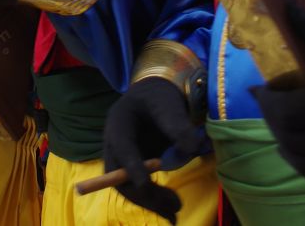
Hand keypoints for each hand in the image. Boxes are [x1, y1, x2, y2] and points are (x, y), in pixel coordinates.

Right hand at [103, 78, 204, 222]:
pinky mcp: (134, 167)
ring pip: (126, 186)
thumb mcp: (168, 103)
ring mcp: (122, 158)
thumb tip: (190, 149)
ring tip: (174, 210)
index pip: (122, 148)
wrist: (155, 94)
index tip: (145, 183)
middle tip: (170, 204)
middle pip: (118, 176)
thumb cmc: (158, 96)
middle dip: (142, 193)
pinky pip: (137, 187)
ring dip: (148, 201)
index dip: (131, 167)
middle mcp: (114, 144)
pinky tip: (170, 208)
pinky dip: (152, 199)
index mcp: (119, 123)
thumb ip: (178, 124)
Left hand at [252, 5, 304, 191]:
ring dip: (284, 139)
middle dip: (273, 117)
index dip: (268, 102)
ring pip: (299, 159)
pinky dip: (303, 161)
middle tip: (271, 101)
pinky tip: (303, 143)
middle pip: (289, 136)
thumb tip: (281, 7)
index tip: (262, 88)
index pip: (289, 113)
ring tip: (285, 118)